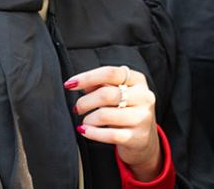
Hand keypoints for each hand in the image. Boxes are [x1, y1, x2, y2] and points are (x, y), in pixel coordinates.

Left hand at [64, 65, 160, 180]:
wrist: (144, 139)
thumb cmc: (126, 110)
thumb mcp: (117, 93)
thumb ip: (100, 85)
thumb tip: (80, 83)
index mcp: (138, 80)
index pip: (110, 73)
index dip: (87, 77)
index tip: (70, 84)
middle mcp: (143, 96)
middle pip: (106, 94)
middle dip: (85, 101)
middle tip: (78, 108)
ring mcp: (142, 117)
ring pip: (105, 115)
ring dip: (88, 119)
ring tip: (84, 121)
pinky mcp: (137, 137)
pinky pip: (109, 135)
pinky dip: (92, 133)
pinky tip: (84, 131)